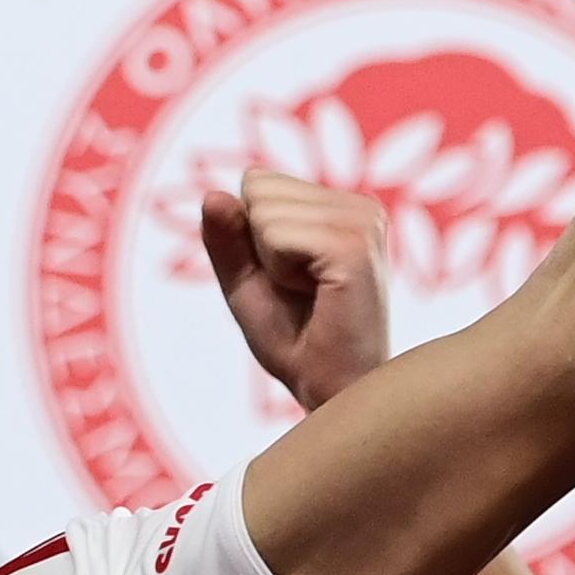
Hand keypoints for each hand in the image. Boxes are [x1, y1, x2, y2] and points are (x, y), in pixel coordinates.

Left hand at [199, 170, 393, 408]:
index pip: (257, 181)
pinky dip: (278, 272)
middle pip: (257, 187)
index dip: (253, 237)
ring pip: (262, 209)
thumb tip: (211, 194)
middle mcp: (361, 206)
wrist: (333, 393)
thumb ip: (227, 237)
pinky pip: (275, 234)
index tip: (289, 279)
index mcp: (343, 207)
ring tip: (311, 296)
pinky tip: (317, 297)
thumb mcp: (246, 283)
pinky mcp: (355, 245)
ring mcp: (364, 221)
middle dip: (259, 246)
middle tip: (299, 292)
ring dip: (270, 263)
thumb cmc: (297, 342)